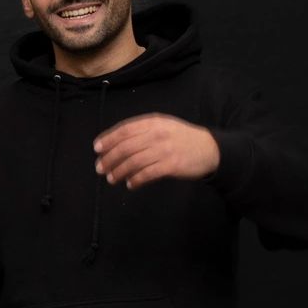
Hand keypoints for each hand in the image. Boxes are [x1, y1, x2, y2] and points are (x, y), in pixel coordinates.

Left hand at [93, 113, 218, 189]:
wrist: (211, 148)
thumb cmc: (181, 138)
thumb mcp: (163, 125)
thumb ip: (141, 130)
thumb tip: (113, 142)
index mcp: (153, 122)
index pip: (124, 130)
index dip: (108, 139)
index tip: (97, 149)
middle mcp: (157, 134)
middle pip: (125, 147)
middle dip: (109, 159)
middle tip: (100, 168)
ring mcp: (165, 150)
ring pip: (134, 162)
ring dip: (119, 171)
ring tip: (112, 179)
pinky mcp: (172, 165)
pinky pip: (147, 174)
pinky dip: (135, 180)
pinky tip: (130, 184)